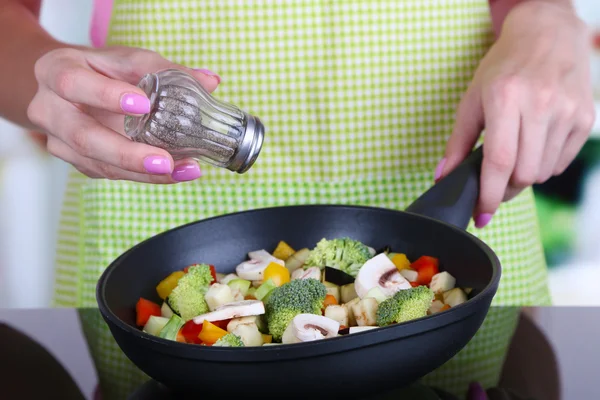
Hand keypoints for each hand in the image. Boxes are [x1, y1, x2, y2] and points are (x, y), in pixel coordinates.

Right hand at [27, 46, 220, 182]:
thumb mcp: (127, 59)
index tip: (143, 105)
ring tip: (183, 170)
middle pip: (84, 137)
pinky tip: (174, 173)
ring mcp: (60, 141)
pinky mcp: (78, 162)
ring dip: (143, 173)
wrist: (69, 87)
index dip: (106, 95)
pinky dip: (144, 176)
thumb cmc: (101, 70)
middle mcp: (49, 110)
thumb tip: (210, 81)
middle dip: (127, 153)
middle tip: (166, 160)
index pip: (74, 83)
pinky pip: (110, 174)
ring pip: (98, 164)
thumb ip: (165, 69)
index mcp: (56, 71)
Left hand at [436, 1, 595, 227]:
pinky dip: (543, 166)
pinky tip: (533, 147)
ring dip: (523, 177)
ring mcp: (567, 111)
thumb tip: (443, 178)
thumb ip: (457, 142)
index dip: (489, 196)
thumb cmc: (503, 68)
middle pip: (523, 174)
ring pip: (542, 173)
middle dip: (504, 189)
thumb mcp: (472, 99)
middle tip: (493, 183)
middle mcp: (540, 104)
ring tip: (513, 157)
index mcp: (505, 98)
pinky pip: (560, 163)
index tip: (480, 216)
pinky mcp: (584, 118)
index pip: (499, 162)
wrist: (547, 35)